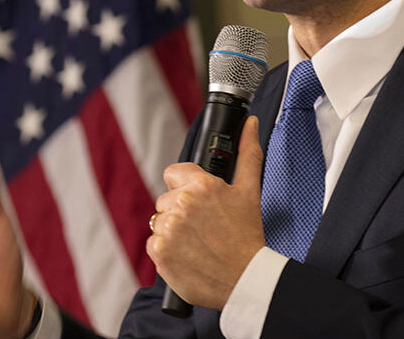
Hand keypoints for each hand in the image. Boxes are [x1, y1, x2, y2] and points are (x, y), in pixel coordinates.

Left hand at [146, 116, 265, 309]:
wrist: (244, 279)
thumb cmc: (247, 236)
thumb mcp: (249, 191)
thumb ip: (247, 153)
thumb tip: (250, 124)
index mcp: (201, 185)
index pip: (173, 173)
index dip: (185, 185)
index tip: (199, 201)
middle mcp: (181, 204)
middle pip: (166, 199)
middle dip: (180, 210)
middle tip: (204, 226)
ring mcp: (167, 229)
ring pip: (159, 221)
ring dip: (173, 230)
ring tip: (197, 242)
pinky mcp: (159, 252)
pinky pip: (153, 243)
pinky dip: (167, 250)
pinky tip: (188, 255)